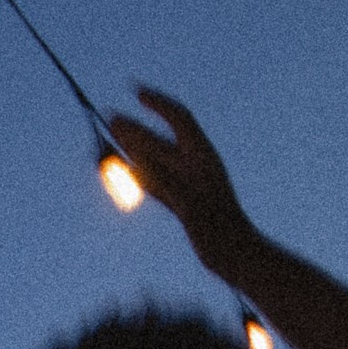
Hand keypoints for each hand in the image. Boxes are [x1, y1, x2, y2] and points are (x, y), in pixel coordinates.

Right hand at [104, 91, 256, 278]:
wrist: (235, 256)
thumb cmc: (218, 231)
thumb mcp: (189, 204)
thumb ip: (162, 178)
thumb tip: (136, 154)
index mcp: (202, 156)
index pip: (178, 119)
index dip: (158, 103)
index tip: (136, 92)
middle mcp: (196, 165)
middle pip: (162, 140)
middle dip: (137, 128)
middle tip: (111, 118)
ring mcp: (189, 184)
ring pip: (157, 161)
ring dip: (136, 148)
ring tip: (114, 136)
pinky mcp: (183, 203)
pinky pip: (158, 182)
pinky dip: (141, 173)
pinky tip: (127, 170)